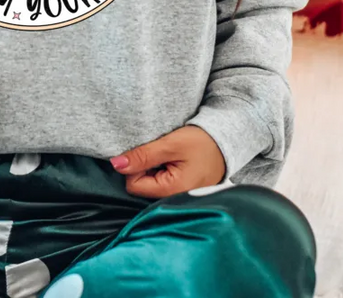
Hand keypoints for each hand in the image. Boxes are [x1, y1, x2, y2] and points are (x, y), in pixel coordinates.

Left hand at [109, 126, 225, 198]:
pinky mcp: (180, 194)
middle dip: (144, 170)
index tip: (149, 154)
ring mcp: (178, 199)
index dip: (135, 167)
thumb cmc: (202, 143)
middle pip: (141, 188)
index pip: (133, 185)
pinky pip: (160, 187)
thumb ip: (143, 155)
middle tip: (162, 156)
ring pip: (150, 187)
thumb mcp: (170, 144)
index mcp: (172, 191)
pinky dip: (161, 174)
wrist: (226, 142)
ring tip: (169, 159)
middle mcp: (174, 201)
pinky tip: (173, 165)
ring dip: (153, 171)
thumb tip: (116, 164)